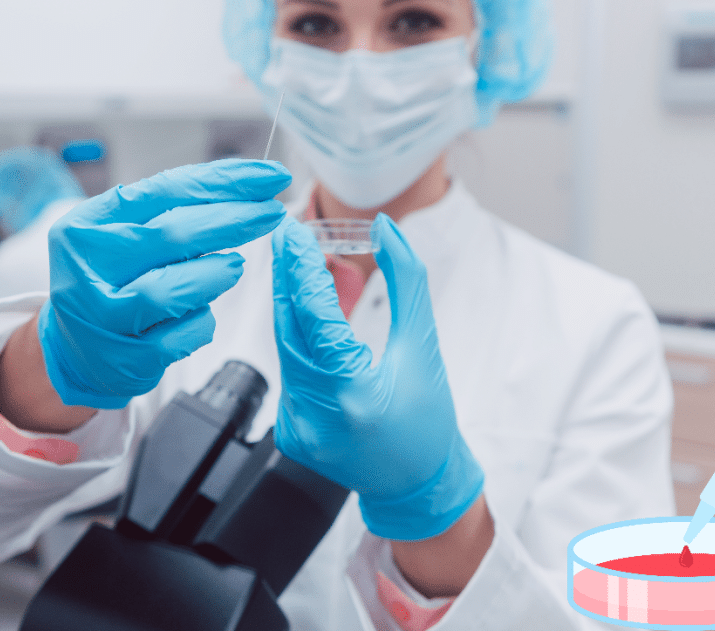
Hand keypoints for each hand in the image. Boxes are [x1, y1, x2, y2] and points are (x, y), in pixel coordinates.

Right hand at [39, 159, 290, 408]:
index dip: (224, 182)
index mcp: (85, 227)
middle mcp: (86, 270)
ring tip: (233, 267)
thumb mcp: (118, 237)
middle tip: (271, 212)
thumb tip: (243, 193)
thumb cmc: (109, 283)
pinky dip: (201, 320)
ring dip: (214, 274)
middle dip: (232, 221)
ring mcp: (103, 318)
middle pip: (172, 236)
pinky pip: (179, 336)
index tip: (268, 175)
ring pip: (170, 290)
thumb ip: (166, 213)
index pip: (163, 191)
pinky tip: (202, 311)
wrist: (72, 352)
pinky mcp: (125, 360)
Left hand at [272, 214, 483, 540]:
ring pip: (285, 348)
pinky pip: (288, 371)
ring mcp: (297, 426)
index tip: (294, 235)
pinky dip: (301, 342)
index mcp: (353, 393)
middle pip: (288, 328)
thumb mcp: (424, 345)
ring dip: (296, 308)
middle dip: (288, 279)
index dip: (301, 270)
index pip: (314, 317)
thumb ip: (407, 282)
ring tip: (310, 271)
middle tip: (288, 239)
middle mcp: (317, 413)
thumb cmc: (429, 419)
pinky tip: (316, 321)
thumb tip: (386, 230)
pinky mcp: (289, 432)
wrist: (418, 484)